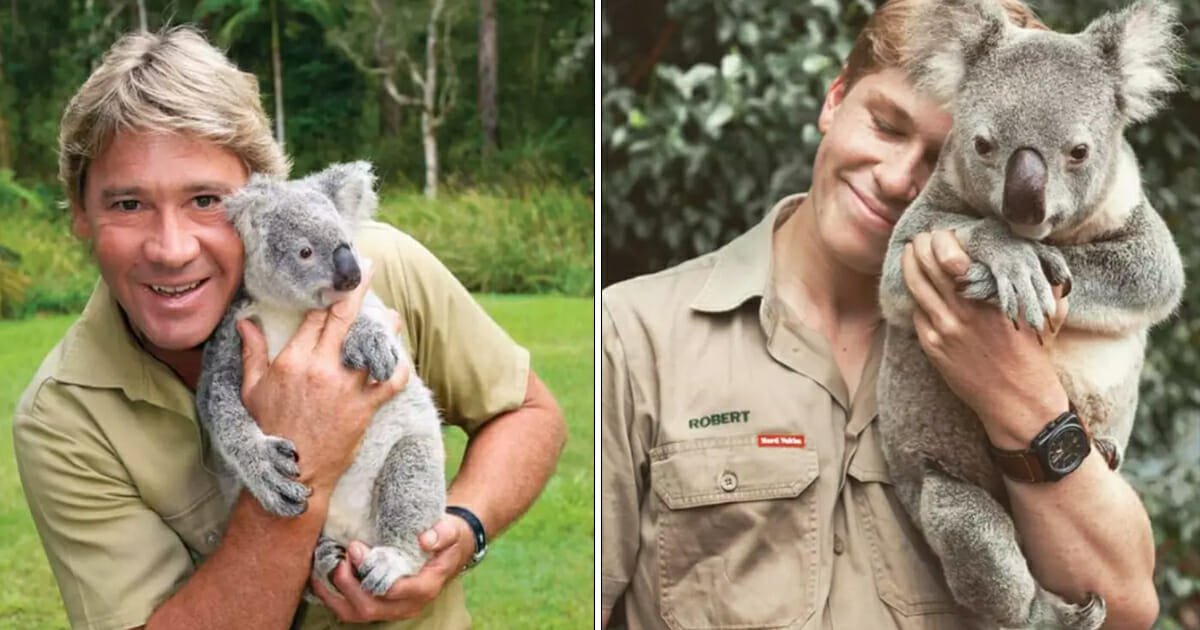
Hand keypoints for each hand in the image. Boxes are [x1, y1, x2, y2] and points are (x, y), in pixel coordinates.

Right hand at [237, 270, 409, 497]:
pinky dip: (399, 368)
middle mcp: (321, 368)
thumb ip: (252, 352)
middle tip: (370, 268)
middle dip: (358, 289)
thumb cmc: (271, 431)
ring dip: (385, 327)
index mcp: (293, 360)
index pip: (316, 316)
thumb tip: (245, 321)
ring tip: (392, 316)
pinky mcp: (365, 407)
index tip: (337, 276)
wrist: (295, 473)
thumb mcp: (252, 390)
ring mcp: (346, 387)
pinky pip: (391, 381)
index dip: (327, 293)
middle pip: (344, 318)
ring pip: (372, 345)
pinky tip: (400, 359)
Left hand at [309, 515, 475, 621]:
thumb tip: (425, 539)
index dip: (370, 572)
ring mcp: (393, 609)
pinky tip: (324, 575)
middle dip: (348, 584)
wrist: (449, 549)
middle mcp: (407, 605)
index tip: (357, 547)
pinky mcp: (381, 605)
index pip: (393, 590)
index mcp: (425, 587)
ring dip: (335, 594)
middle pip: (369, 607)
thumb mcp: (451, 529)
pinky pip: (351, 610)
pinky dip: (334, 596)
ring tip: (326, 566)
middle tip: (341, 556)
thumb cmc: (448, 538)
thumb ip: (443, 533)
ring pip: (356, 614)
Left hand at [902, 230, 1070, 447]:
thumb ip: (1043, 284)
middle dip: (920, 246)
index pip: (952, 256)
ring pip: (915, 287)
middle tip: (920, 238)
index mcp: (990, 298)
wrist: (1017, 401)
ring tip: (909, 254)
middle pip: (927, 266)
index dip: (942, 240)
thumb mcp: (1045, 314)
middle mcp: (962, 311)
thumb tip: (1042, 258)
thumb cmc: (1034, 355)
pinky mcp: (932, 346)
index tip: (943, 233)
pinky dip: (916, 297)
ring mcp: (943, 329)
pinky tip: (918, 289)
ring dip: (909, 266)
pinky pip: (917, 313)